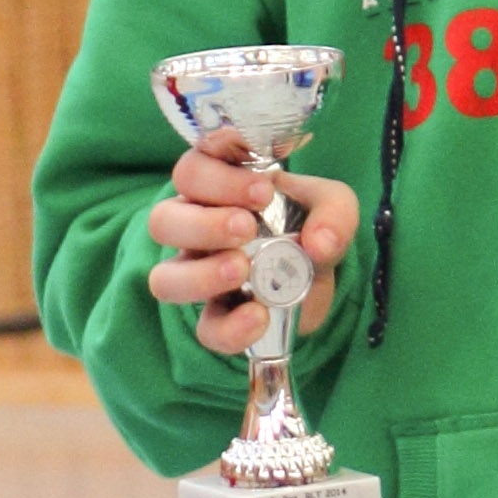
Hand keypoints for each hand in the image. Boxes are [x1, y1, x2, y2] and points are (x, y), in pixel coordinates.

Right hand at [148, 131, 362, 352]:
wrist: (322, 278)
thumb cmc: (311, 226)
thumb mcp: (333, 206)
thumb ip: (334, 212)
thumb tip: (318, 243)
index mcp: (217, 188)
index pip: (191, 169)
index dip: (216, 176)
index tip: (262, 189)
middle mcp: (196, 228)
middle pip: (163, 220)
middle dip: (203, 224)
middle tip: (246, 228)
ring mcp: (199, 275)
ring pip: (164, 278)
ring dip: (201, 275)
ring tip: (242, 269)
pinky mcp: (217, 317)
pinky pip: (205, 328)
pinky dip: (231, 326)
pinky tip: (259, 315)